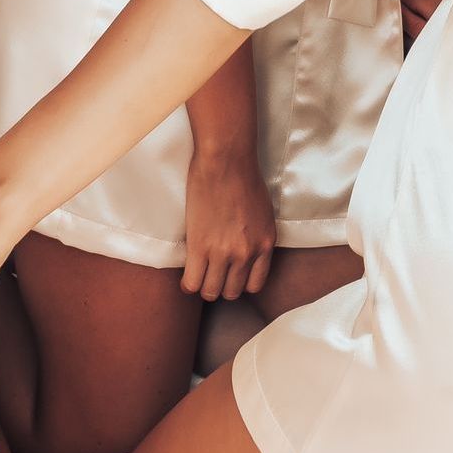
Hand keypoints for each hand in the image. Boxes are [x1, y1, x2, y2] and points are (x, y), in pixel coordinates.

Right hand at [182, 147, 274, 302]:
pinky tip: (187, 275)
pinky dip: (188, 283)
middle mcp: (247, 253)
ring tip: (198, 275)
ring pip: (211, 291)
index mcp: (265, 244)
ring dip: (204, 286)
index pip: (255, 285)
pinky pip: (192, 283)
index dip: (240, 283)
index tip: (231, 275)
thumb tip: (245, 250)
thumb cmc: (244, 176)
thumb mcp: (263, 212)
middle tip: (212, 273)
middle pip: (231, 292)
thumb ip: (257, 236)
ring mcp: (223, 252)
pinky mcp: (200, 247)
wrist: (225, 160)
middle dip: (221, 285)